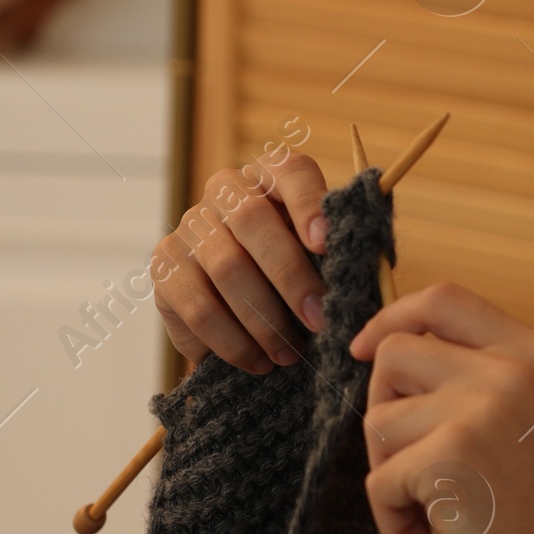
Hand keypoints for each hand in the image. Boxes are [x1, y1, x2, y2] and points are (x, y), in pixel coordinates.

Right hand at [151, 150, 330, 373]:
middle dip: (291, 275)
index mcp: (273, 176)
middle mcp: (226, 190)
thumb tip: (369, 272)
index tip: (325, 241)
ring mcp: (190, 225)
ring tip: (291, 353)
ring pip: (226, 269)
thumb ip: (344, 256)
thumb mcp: (324, 260)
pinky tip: (259, 361)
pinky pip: (199, 308)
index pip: (290, 172)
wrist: (242, 311)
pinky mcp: (164, 267)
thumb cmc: (299, 277)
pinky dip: (234, 342)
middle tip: (318, 320)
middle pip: (252, 219)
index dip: (308, 204)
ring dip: (265, 319)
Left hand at [351, 284, 533, 533]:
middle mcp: (511, 370)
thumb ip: (486, 384)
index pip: (446, 299)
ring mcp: (480, 409)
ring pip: (379, 421)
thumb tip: (391, 359)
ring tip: (431, 517)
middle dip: (383, 410)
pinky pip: (378, 479)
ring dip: (389, 476)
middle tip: (409, 465)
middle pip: (396, 354)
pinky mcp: (448, 458)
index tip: (363, 348)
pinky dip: (390, 522)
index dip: (393, 318)